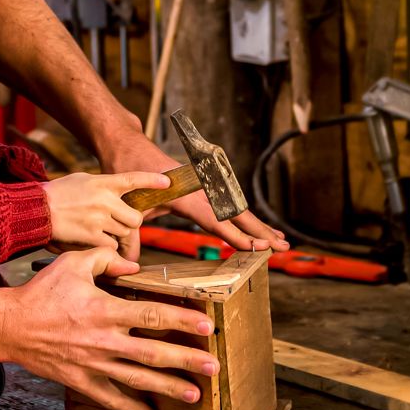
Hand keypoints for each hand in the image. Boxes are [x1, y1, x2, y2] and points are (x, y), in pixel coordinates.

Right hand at [0, 249, 216, 409]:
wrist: (9, 326)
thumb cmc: (41, 292)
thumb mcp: (72, 263)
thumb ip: (105, 260)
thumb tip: (133, 266)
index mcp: (105, 309)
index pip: (152, 315)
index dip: (181, 320)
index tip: (205, 326)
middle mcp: (104, 340)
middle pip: (154, 352)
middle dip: (186, 360)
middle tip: (214, 366)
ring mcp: (94, 364)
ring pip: (138, 378)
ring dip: (169, 387)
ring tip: (195, 394)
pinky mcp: (82, 381)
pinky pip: (111, 398)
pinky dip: (132, 409)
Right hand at [42, 170, 166, 255]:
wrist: (34, 209)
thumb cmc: (56, 194)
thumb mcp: (82, 180)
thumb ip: (103, 187)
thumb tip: (118, 193)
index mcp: (102, 182)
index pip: (133, 179)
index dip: (152, 180)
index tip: (168, 182)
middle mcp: (104, 200)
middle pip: (136, 217)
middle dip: (132, 224)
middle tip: (121, 225)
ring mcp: (99, 218)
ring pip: (125, 233)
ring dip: (118, 237)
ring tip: (101, 233)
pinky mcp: (91, 236)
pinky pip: (112, 246)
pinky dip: (108, 249)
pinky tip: (97, 244)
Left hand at [95, 128, 288, 250]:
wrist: (128, 148)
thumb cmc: (127, 175)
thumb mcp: (128, 205)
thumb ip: (130, 234)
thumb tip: (128, 261)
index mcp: (184, 196)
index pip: (216, 221)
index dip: (236, 236)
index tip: (256, 248)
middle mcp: (200, 190)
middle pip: (237, 214)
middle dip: (260, 232)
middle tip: (282, 247)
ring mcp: (204, 188)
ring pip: (238, 210)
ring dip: (260, 227)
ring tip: (280, 242)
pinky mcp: (203, 188)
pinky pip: (229, 206)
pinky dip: (246, 219)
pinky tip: (260, 230)